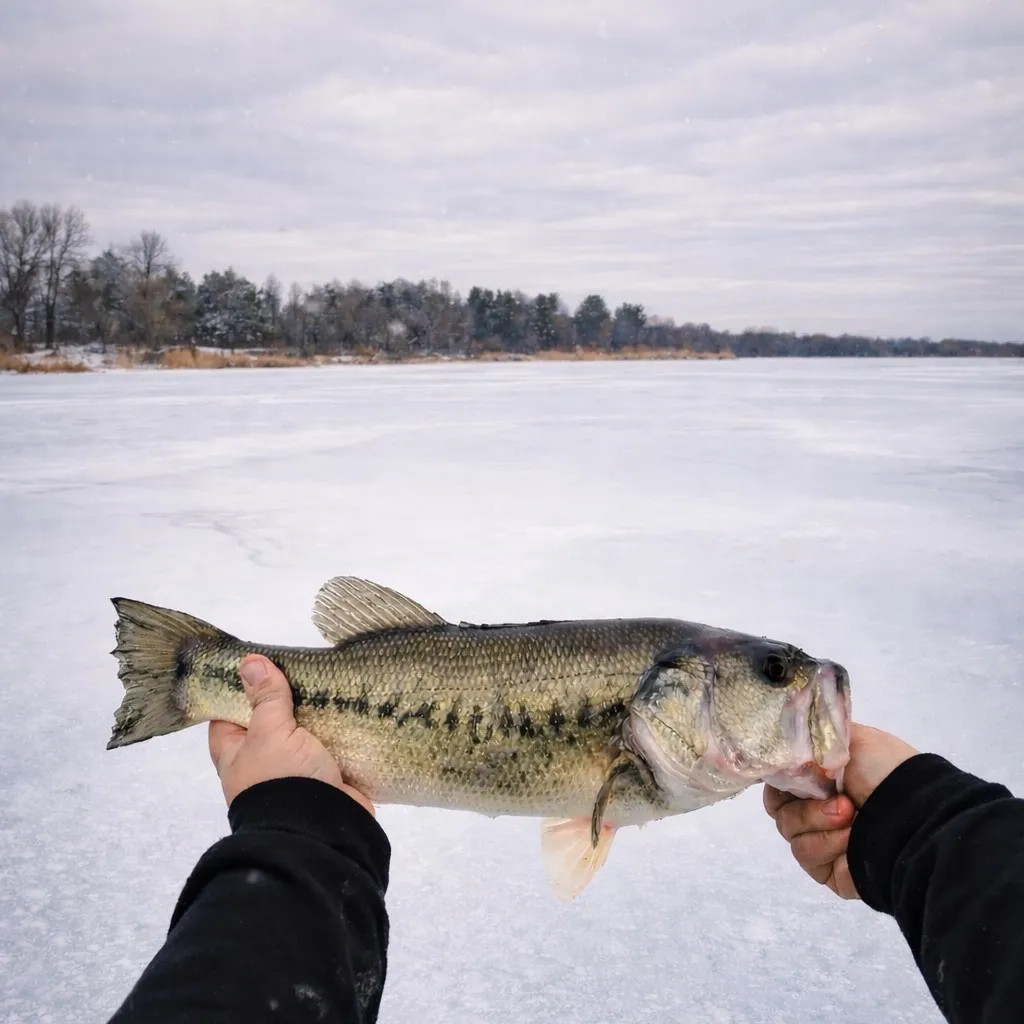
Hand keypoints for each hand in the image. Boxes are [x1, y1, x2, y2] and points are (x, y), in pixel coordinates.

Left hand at [208, 654, 373, 816]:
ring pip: (302, 732)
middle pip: (268, 720)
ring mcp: (294, 770)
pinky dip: (338, 730)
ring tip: (330, 678)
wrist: (323, 830)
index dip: (238, 689)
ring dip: (316, 713)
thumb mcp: (270, 732)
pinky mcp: (325, 775)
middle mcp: (261, 762)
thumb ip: (265, 698)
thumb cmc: (283, 778)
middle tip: (300, 664)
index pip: (227, 714)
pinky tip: (350, 706)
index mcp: (236, 754)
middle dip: (285, 697)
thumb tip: (249, 662)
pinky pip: (329, 745)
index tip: (256, 662)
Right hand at [763, 723, 918, 899]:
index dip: (782, 775)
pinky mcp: (827, 870)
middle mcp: (819, 809)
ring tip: (851, 817)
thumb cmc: (886, 771)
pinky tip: (852, 838)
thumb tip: (787, 752)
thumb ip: (811, 740)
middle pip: (780, 807)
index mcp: (823, 779)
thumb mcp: (849, 738)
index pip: (782, 779)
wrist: (917, 818)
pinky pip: (805, 853)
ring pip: (789, 831)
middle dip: (805, 802)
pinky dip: (826, 843)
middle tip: (839, 799)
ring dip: (817, 821)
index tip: (792, 771)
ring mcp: (822, 840)